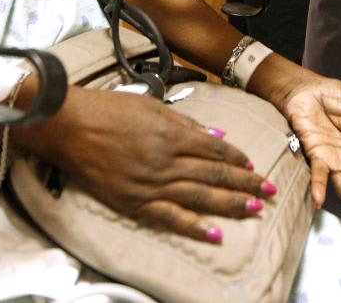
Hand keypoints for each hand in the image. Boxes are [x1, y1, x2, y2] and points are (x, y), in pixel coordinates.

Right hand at [19, 87, 270, 242]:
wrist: (70, 126)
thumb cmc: (108, 109)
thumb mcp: (151, 104)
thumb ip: (186, 123)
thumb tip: (217, 136)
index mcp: (173, 135)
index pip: (216, 151)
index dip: (238, 160)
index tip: (254, 166)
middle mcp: (167, 162)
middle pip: (216, 176)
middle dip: (246, 184)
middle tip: (270, 191)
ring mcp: (152, 185)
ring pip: (201, 198)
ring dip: (231, 205)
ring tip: (255, 210)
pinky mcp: (135, 203)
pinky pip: (171, 219)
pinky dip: (195, 228)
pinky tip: (216, 235)